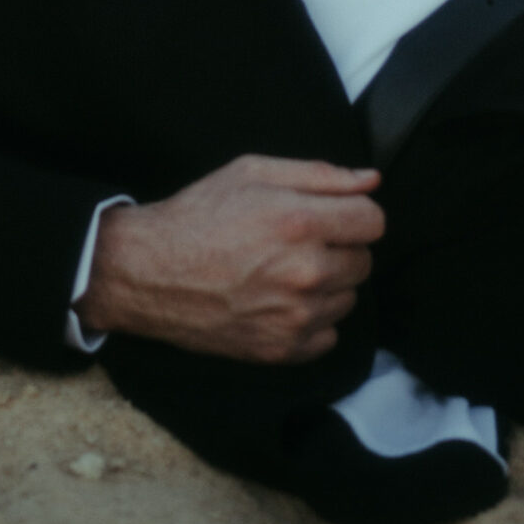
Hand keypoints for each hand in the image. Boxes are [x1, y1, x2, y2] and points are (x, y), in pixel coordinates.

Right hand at [75, 155, 384, 363]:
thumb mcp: (252, 172)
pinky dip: (312, 321)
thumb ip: (320, 174)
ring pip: (348, 299)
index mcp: (302, 222)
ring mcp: (296, 317)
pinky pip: (328, 335)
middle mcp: (306, 272)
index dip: (354, 213)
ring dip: (327, 285)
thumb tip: (371, 180)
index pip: (373, 221)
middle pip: (364, 261)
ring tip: (283, 272)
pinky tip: (279, 302)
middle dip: (339, 248)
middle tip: (298, 243)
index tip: (331, 216)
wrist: (149, 273)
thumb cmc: (199, 215)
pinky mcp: (283, 350)